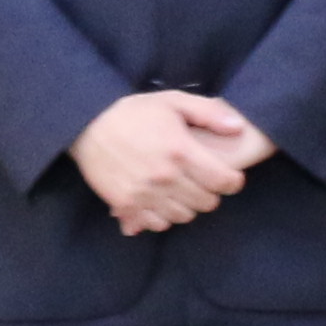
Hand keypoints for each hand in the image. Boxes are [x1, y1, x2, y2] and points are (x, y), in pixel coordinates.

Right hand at [71, 89, 265, 236]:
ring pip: (184, 216)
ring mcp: (145, 194)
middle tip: (202, 181)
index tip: (228, 176)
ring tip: (181, 190)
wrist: (88, 125)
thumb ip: (209, 112)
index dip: (232, 181)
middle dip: (210, 193)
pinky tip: (161, 201)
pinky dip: (164, 217)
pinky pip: (158, 224)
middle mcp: (165, 177)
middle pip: (207, 203)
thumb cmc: (133, 112)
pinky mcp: (127, 206)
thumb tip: (238, 127)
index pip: (224, 182)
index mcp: (181, 151)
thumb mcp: (173, 101)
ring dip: (188, 205)